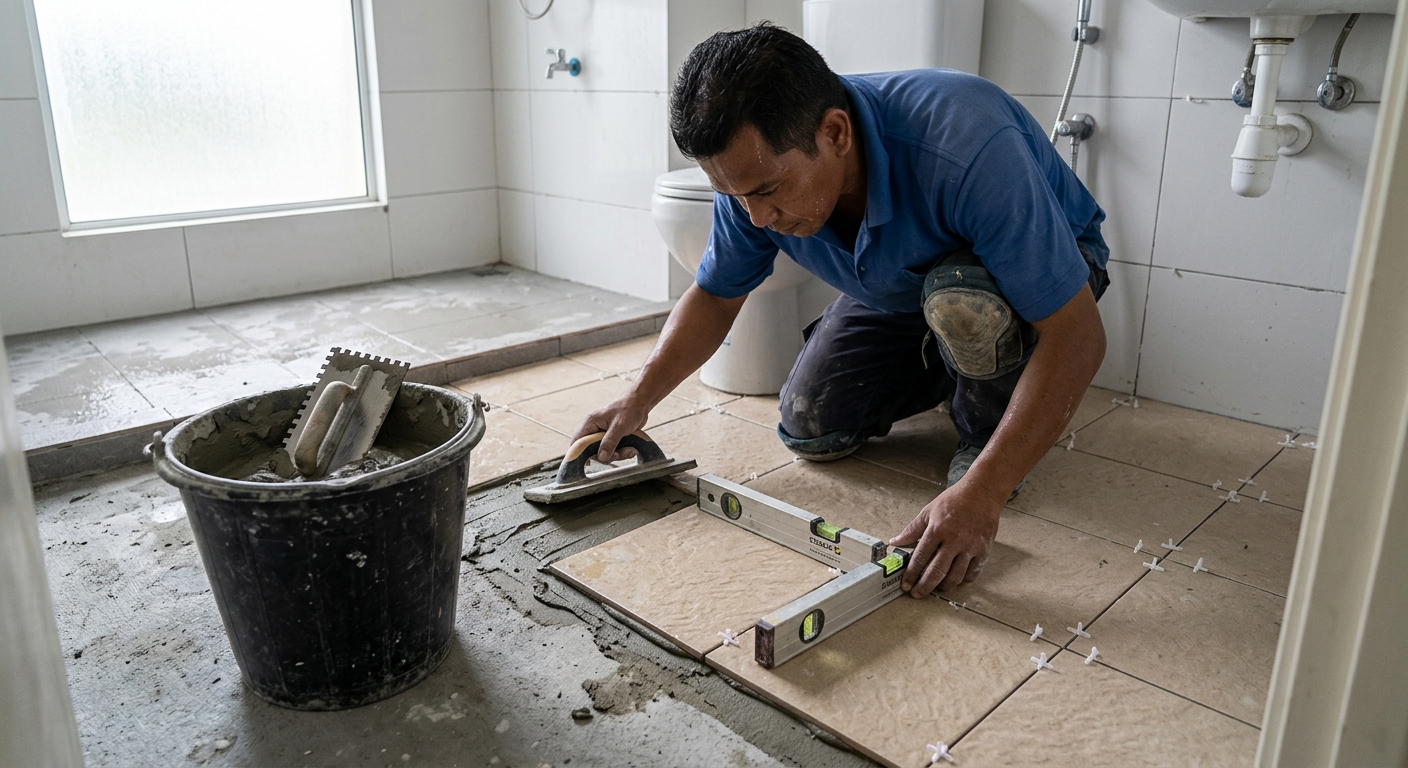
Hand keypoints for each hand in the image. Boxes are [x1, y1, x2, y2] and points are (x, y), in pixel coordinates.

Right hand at [571, 394, 650, 463]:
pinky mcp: (612, 438)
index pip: (577, 442)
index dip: (578, 454)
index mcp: (591, 423)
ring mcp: (603, 435)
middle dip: (606, 456)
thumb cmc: (628, 410)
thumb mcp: (619, 427)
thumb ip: (609, 442)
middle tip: (618, 454)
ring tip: (629, 450)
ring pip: (604, 453)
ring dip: (617, 455)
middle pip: (592, 451)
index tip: (587, 463)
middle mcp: (594, 430)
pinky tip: (631, 449)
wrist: (640, 405)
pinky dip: (622, 453)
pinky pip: (613, 451)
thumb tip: (601, 458)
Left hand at [888, 479, 1003, 596]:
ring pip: (955, 576)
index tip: (905, 585)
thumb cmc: (955, 500)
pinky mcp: (983, 550)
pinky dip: (962, 580)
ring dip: (943, 586)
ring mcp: (970, 547)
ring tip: (935, 587)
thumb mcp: (928, 511)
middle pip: (937, 571)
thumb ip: (912, 529)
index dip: (911, 574)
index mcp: (937, 529)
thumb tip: (895, 541)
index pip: (920, 557)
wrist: (982, 493)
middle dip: (924, 586)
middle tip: (917, 594)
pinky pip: (972, 573)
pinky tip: (955, 579)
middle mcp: (954, 540)